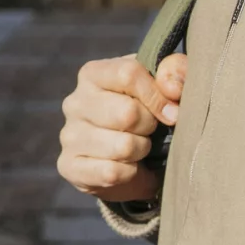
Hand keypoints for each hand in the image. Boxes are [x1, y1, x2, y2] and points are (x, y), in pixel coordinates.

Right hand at [58, 52, 186, 203]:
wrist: (130, 157)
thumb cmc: (148, 112)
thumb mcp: (166, 85)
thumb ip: (176, 72)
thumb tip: (172, 89)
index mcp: (93, 74)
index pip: (128, 74)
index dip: (157, 95)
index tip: (171, 111)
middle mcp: (74, 102)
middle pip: (127, 113)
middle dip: (149, 125)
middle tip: (149, 130)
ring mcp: (69, 136)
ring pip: (123, 146)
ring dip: (141, 150)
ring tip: (137, 147)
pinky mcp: (70, 167)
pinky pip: (111, 173)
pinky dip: (130, 173)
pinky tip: (127, 166)